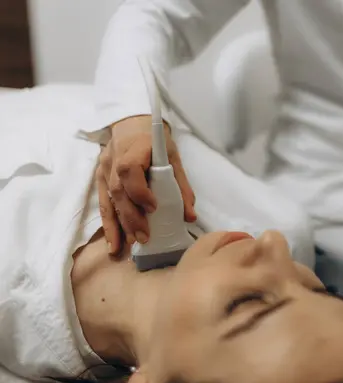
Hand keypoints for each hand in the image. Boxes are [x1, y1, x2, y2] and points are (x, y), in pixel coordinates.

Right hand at [96, 115, 196, 255]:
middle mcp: (114, 160)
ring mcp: (104, 170)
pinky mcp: (100, 179)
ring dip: (118, 226)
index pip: (130, 171)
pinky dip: (109, 224)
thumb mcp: (173, 157)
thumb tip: (190, 217)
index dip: (140, 191)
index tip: (153, 208)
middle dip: (131, 217)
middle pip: (119, 191)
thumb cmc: (155, 140)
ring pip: (109, 200)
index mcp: (134, 149)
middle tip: (144, 237)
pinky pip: (103, 204)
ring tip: (127, 246)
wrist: (131, 123)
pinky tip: (115, 242)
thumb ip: (181, 186)